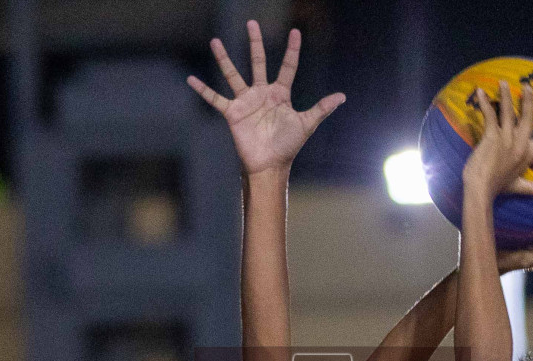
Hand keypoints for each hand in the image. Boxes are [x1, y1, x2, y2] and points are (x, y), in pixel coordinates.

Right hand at [186, 21, 344, 175]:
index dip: (292, 50)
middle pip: (257, 62)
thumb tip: (342, 96)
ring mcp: (246, 101)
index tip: (295, 32)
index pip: (287, 67)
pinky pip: (215, 99)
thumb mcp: (306, 124)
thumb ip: (321, 108)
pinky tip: (190, 79)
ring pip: (233, 74)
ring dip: (224, 58)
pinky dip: (203, 90)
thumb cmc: (288, 146)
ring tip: (215, 41)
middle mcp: (262, 93)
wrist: (270, 165)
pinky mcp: (232, 112)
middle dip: (255, 43)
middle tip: (251, 23)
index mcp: (280, 94)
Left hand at [462, 81, 532, 201]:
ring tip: (503, 82)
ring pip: (509, 112)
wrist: (481, 189)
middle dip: (528, 101)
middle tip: (527, 86)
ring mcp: (506, 139)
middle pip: (528, 118)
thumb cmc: (497, 188)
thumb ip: (532, 187)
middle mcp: (520, 144)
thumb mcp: (517, 187)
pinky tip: (480, 92)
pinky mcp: (492, 136)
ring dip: (506, 96)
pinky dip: (484, 103)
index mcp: (527, 155)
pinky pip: (490, 115)